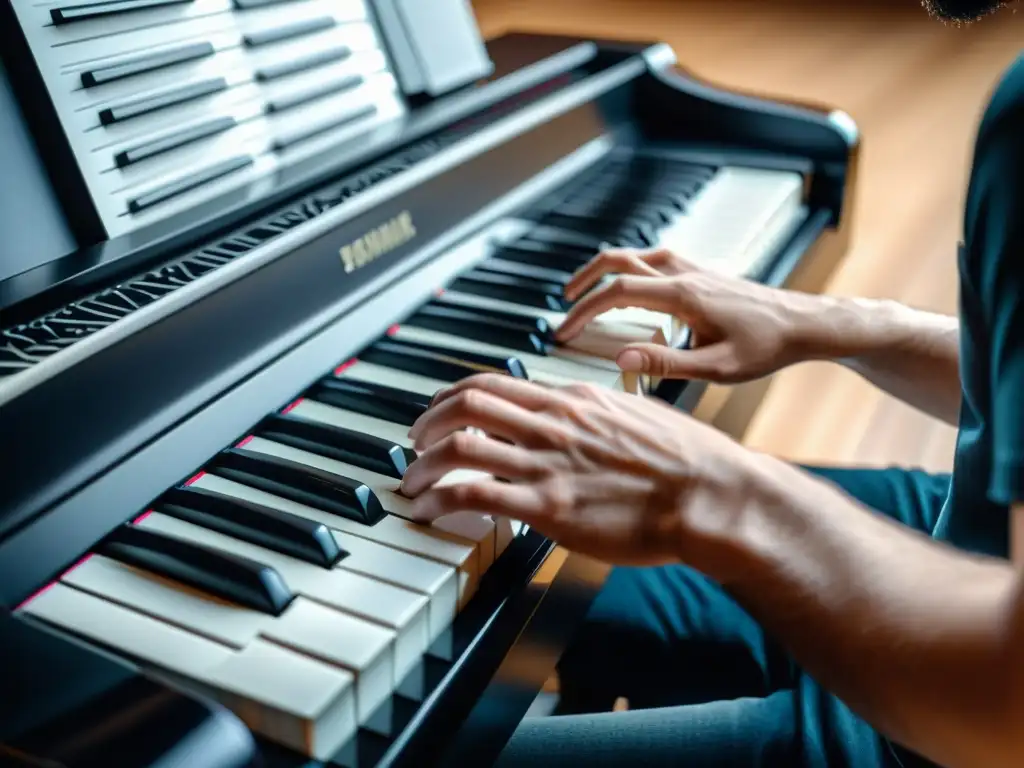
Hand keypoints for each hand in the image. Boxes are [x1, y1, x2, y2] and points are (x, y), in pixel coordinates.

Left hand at [400, 373, 766, 568]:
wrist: (712, 494)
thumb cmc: (687, 461)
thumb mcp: (637, 416)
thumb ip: (599, 412)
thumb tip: (583, 410)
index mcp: (573, 399)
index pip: (495, 383)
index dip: (454, 396)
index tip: (439, 412)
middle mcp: (553, 422)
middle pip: (466, 402)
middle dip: (427, 422)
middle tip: (415, 442)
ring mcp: (547, 461)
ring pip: (459, 444)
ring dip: (423, 463)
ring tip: (412, 482)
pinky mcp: (547, 504)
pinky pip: (473, 493)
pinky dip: (438, 500)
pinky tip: (427, 511)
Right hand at [556, 247, 824, 382]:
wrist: (803, 324)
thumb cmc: (766, 347)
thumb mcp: (716, 367)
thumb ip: (665, 364)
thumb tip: (621, 359)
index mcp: (682, 296)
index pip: (616, 292)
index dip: (584, 311)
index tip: (566, 332)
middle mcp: (684, 273)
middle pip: (617, 260)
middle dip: (583, 279)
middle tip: (564, 304)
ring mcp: (693, 268)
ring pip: (635, 254)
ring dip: (604, 270)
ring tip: (587, 294)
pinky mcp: (701, 272)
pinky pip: (653, 259)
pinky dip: (628, 269)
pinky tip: (630, 289)